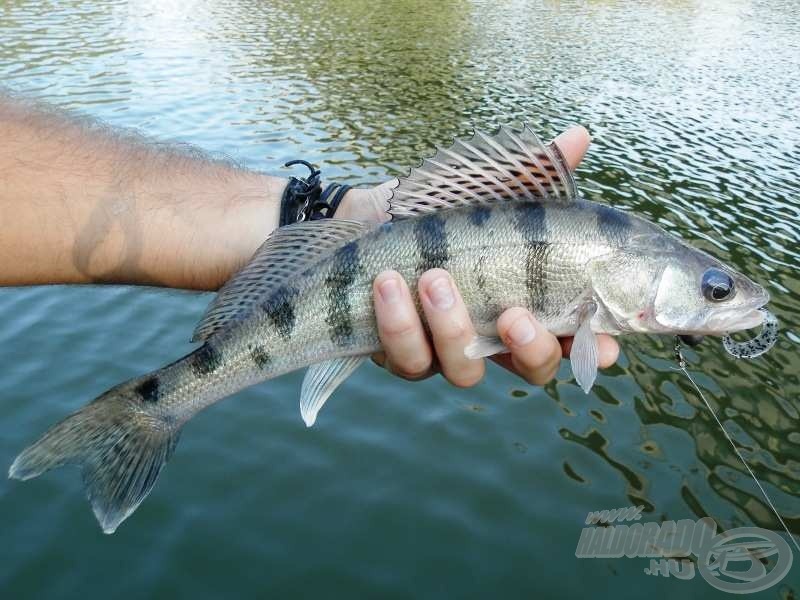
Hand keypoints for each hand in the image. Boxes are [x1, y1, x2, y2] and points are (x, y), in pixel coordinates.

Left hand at [337, 126, 619, 386]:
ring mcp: (446, 352)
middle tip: (513, 315)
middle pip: (531, 369)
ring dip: (451, 327)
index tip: (605, 347)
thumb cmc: (437, 212)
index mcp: (524, 302)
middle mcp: (492, 336)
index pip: (571, 338)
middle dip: (529, 349)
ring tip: (433, 278)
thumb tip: (577, 137)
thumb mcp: (481, 189)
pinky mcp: (400, 355)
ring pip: (463, 370)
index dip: (592, 349)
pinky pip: (406, 359)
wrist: (366, 219)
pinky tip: (387, 284)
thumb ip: (529, 173)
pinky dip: (398, 324)